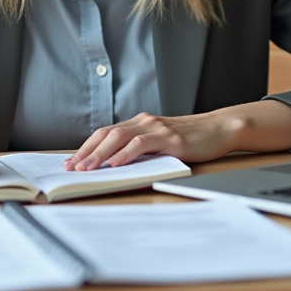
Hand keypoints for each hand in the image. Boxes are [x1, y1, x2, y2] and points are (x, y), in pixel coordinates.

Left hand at [65, 112, 237, 171]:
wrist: (219, 129)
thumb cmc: (190, 140)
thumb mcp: (160, 143)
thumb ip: (140, 150)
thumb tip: (114, 167)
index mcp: (139, 123)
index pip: (105, 133)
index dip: (86, 147)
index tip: (71, 162)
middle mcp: (144, 122)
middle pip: (107, 134)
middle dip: (86, 152)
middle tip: (72, 168)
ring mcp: (157, 128)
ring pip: (120, 137)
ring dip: (100, 154)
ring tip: (87, 168)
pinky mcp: (170, 139)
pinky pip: (142, 144)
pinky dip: (125, 154)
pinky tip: (115, 163)